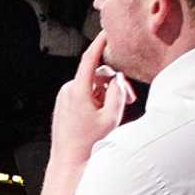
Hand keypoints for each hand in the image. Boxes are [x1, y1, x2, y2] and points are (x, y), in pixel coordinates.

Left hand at [48, 36, 131, 161]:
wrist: (69, 161)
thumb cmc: (90, 143)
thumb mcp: (111, 117)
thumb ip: (118, 92)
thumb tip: (117, 78)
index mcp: (77, 91)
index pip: (90, 59)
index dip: (99, 43)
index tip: (107, 32)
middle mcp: (68, 91)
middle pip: (97, 76)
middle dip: (114, 84)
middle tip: (130, 100)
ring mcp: (64, 97)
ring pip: (92, 86)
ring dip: (107, 94)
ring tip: (115, 113)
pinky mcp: (64, 104)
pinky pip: (84, 94)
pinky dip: (97, 99)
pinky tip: (102, 115)